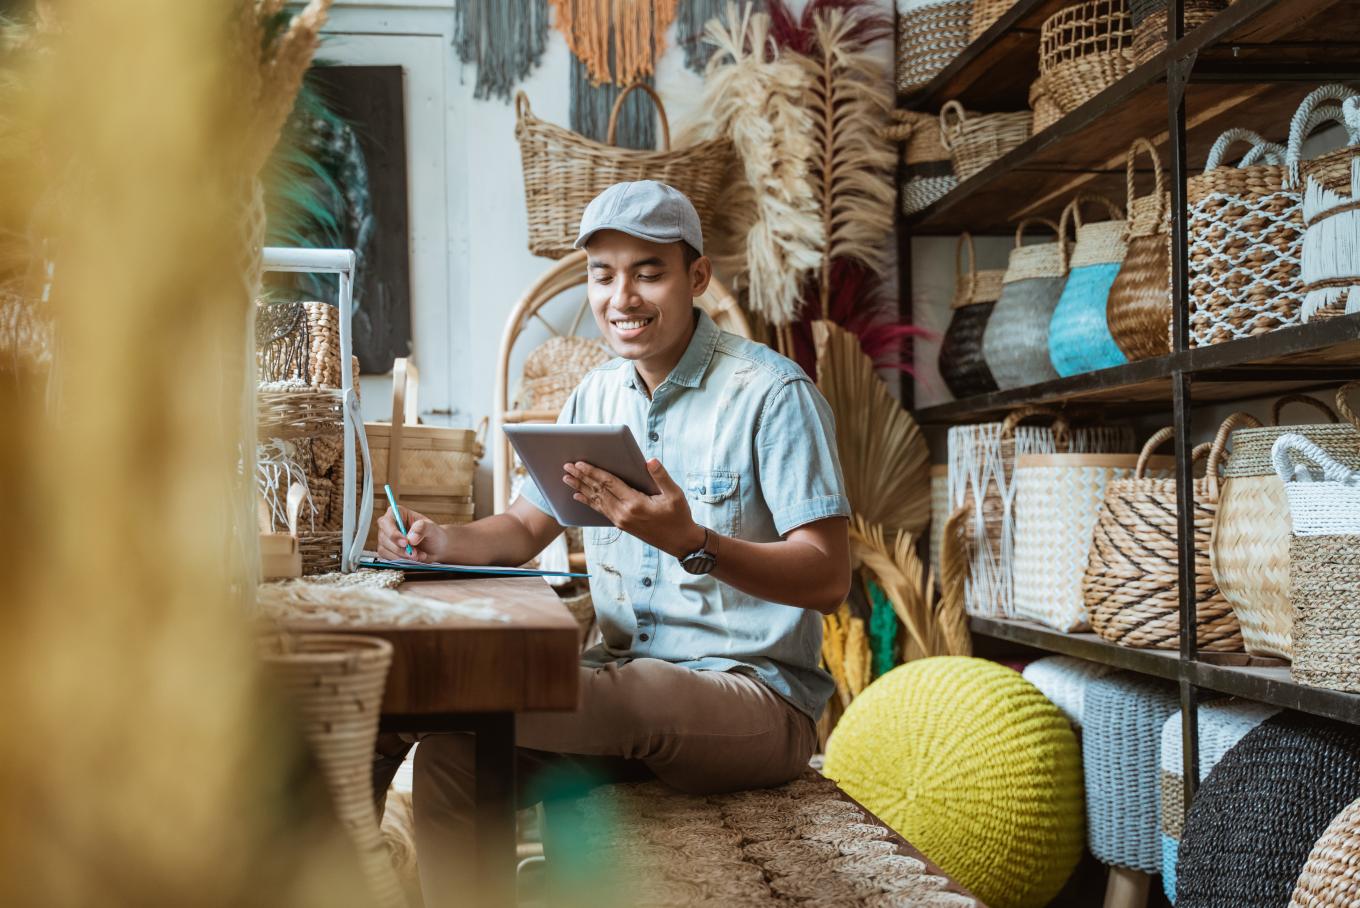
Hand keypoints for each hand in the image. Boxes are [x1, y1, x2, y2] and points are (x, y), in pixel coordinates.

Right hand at [376, 505, 448, 562]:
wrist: (436, 548)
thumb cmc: (433, 534)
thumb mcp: (432, 528)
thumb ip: (422, 528)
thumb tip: (411, 538)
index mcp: (398, 513)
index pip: (387, 521)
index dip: (393, 533)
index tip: (405, 542)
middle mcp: (389, 525)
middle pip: (384, 537)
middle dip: (399, 548)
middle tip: (414, 553)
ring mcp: (386, 538)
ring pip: (384, 549)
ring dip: (401, 555)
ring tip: (418, 556)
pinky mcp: (386, 550)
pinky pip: (387, 557)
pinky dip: (400, 560)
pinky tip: (413, 558)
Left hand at [563, 459, 704, 557]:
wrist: (680, 542)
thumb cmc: (678, 516)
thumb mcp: (675, 494)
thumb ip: (661, 476)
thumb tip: (649, 461)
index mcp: (635, 503)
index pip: (609, 484)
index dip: (593, 472)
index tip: (580, 463)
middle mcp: (624, 513)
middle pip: (598, 491)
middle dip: (581, 478)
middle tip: (567, 467)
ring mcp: (620, 520)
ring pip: (596, 501)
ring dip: (581, 488)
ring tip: (567, 478)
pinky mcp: (621, 525)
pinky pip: (600, 510)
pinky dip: (588, 501)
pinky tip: (578, 496)